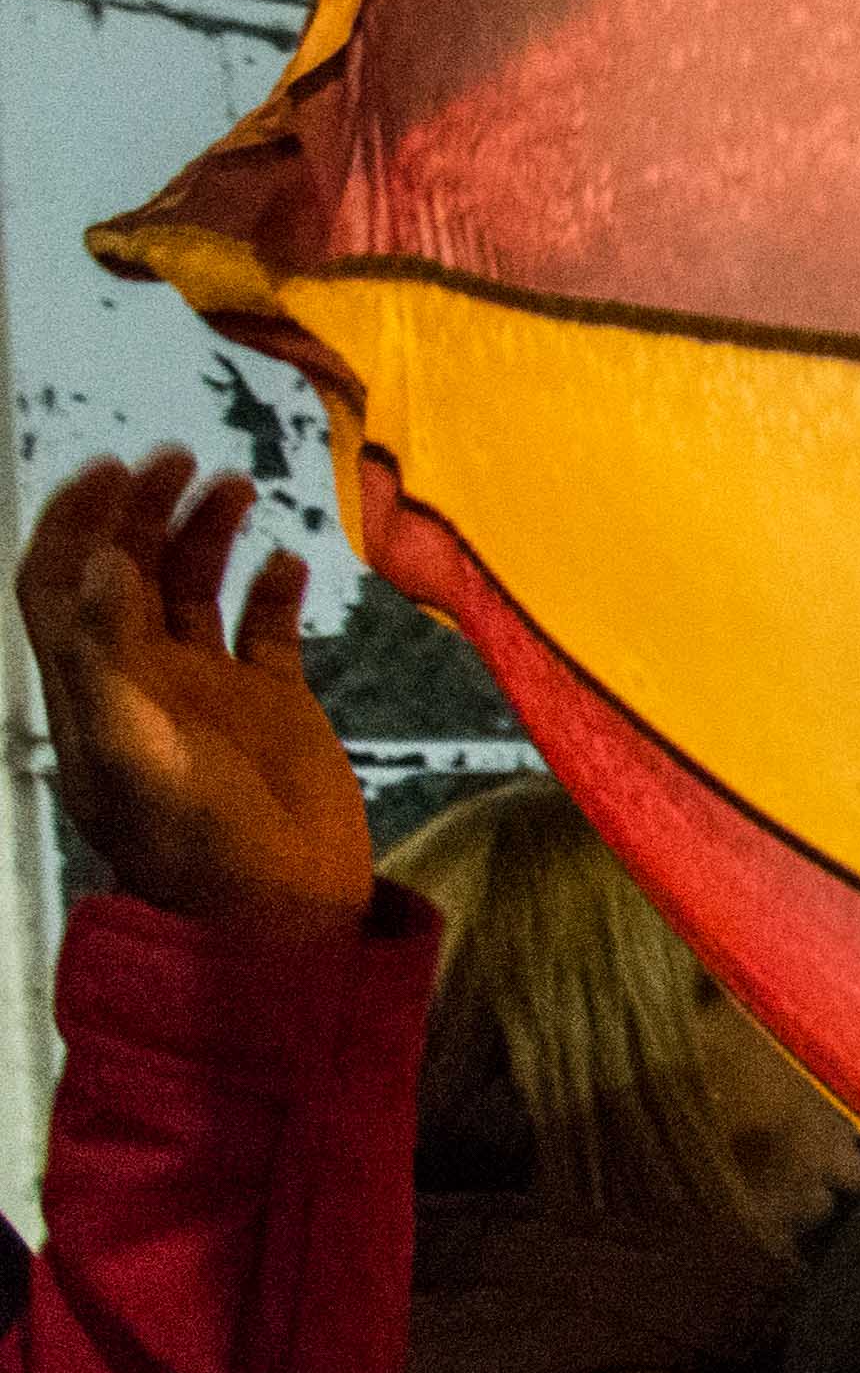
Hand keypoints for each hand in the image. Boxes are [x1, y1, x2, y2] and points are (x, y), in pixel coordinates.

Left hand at [17, 447, 372, 945]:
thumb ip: (109, 662)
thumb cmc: (196, 852)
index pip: (59, 584)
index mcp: (97, 687)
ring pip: (193, 588)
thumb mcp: (136, 758)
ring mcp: (210, 690)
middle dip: (142, 509)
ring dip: (205, 532)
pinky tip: (288, 559)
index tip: (109, 470)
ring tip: (232, 484)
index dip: (73, 523)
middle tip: (176, 457)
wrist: (279, 915)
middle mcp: (146, 677)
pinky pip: (267, 629)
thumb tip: (100, 563)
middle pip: (125, 572)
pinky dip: (274, 587)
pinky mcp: (274, 705)